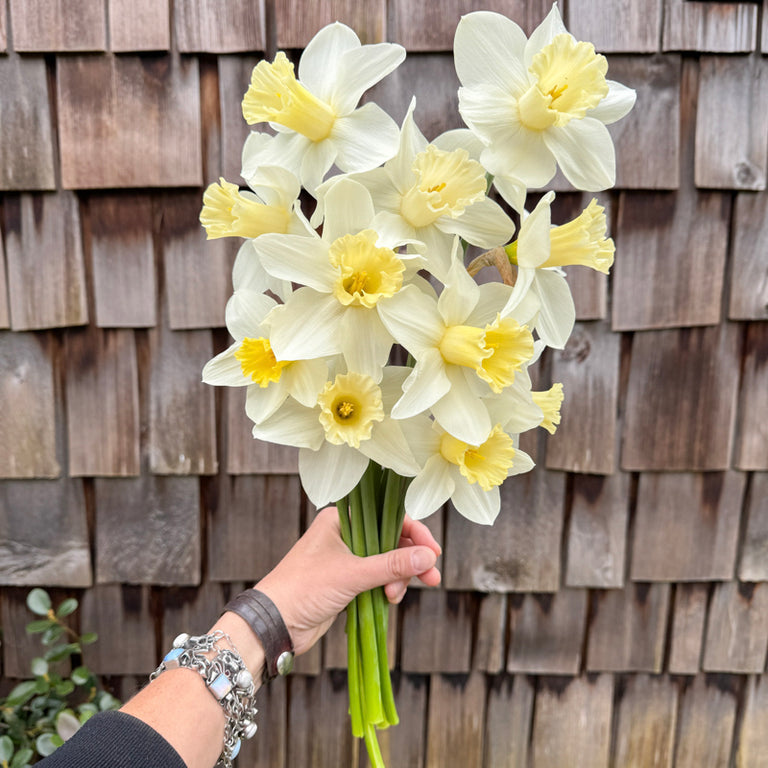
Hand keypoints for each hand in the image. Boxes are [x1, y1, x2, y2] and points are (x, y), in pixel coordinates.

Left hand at [254, 506, 441, 655]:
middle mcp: (344, 533)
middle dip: (410, 560)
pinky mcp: (345, 581)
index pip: (388, 516)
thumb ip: (392, 565)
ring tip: (394, 597)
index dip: (414, 532)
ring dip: (397, 578)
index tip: (433, 552)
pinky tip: (387, 600)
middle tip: (432, 578)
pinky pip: (376, 579)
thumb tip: (429, 557)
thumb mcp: (353, 574)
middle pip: (391, 540)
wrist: (274, 623)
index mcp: (341, 518)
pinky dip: (386, 588)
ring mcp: (345, 558)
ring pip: (386, 562)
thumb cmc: (304, 588)